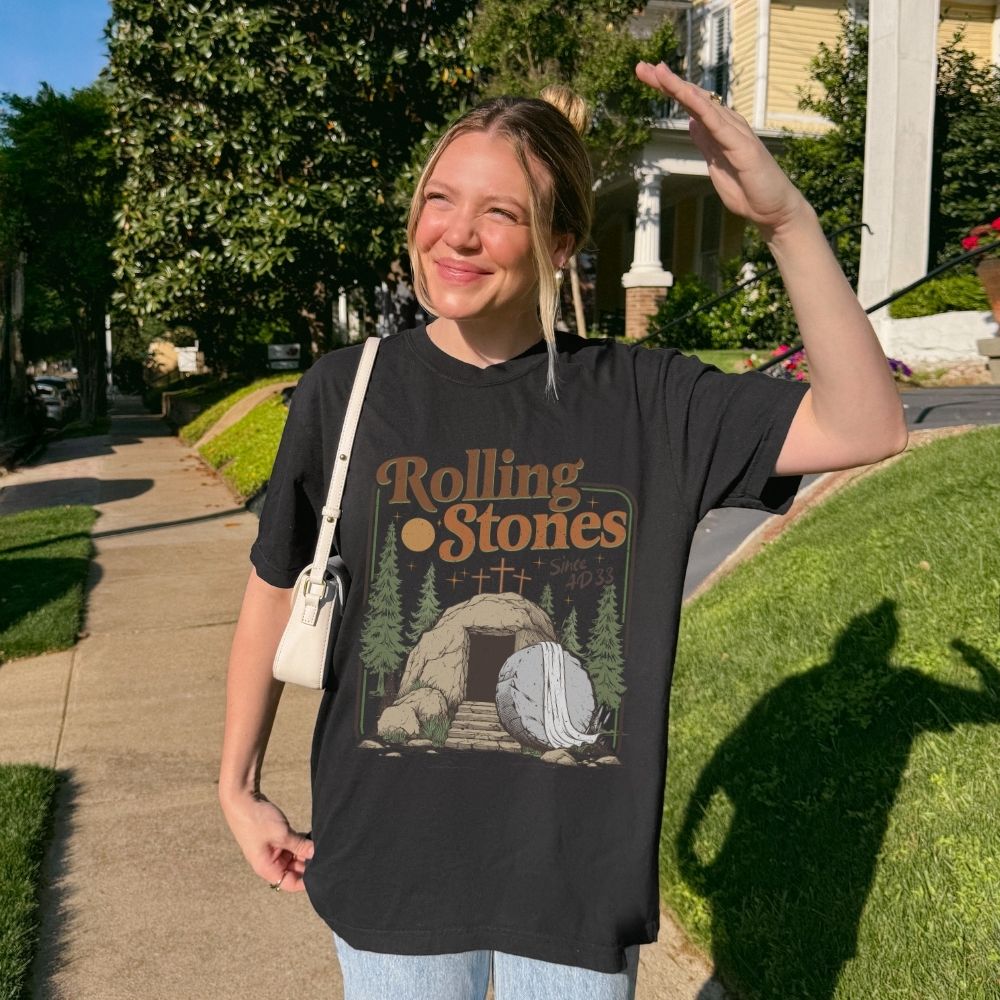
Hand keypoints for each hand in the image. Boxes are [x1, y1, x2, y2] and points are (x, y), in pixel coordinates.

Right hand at [220, 790, 314, 892]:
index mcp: (267, 868)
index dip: (306, 881)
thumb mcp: (282, 835)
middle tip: (325, 854)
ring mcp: (272, 850)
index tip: (322, 871)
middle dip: (309, 863)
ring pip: (294, 856)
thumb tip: (317, 854)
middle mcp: (270, 862)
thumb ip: (300, 846)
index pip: (290, 883)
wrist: (242, 799)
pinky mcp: (276, 839)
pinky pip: (292, 845)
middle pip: (294, 870)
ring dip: (306, 851)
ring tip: (321, 845)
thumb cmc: (256, 820)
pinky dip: (301, 842)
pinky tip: (313, 837)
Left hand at [634, 61, 807, 236]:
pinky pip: (716, 121)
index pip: (690, 104)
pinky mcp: (740, 144)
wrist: (773, 209)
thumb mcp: (716, 163)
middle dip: (666, 82)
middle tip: (640, 67)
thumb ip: (705, 142)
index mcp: (719, 129)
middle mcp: (727, 124)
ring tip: (657, 71)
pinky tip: (684, 93)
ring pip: (702, 103)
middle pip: (692, 97)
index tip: (647, 76)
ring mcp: (735, 132)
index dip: (669, 89)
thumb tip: (692, 123)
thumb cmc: (748, 188)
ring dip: (679, 87)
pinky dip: (699, 105)